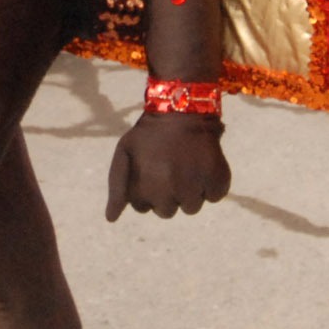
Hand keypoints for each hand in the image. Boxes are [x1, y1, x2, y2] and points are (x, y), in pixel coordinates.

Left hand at [104, 111, 231, 220]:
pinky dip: (211, 184)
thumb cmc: (149, 134)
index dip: (146, 189)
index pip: (143, 207)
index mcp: (144, 189)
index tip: (150, 170)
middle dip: (167, 194)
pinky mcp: (217, 180)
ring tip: (186, 165)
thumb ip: (117, 189)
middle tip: (169, 168)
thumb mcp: (124, 155)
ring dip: (189, 191)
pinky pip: (214, 196)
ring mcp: (194, 188)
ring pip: (192, 207)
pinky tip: (202, 165)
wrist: (181, 109)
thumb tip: (111, 219)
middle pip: (168, 211)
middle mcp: (169, 193)